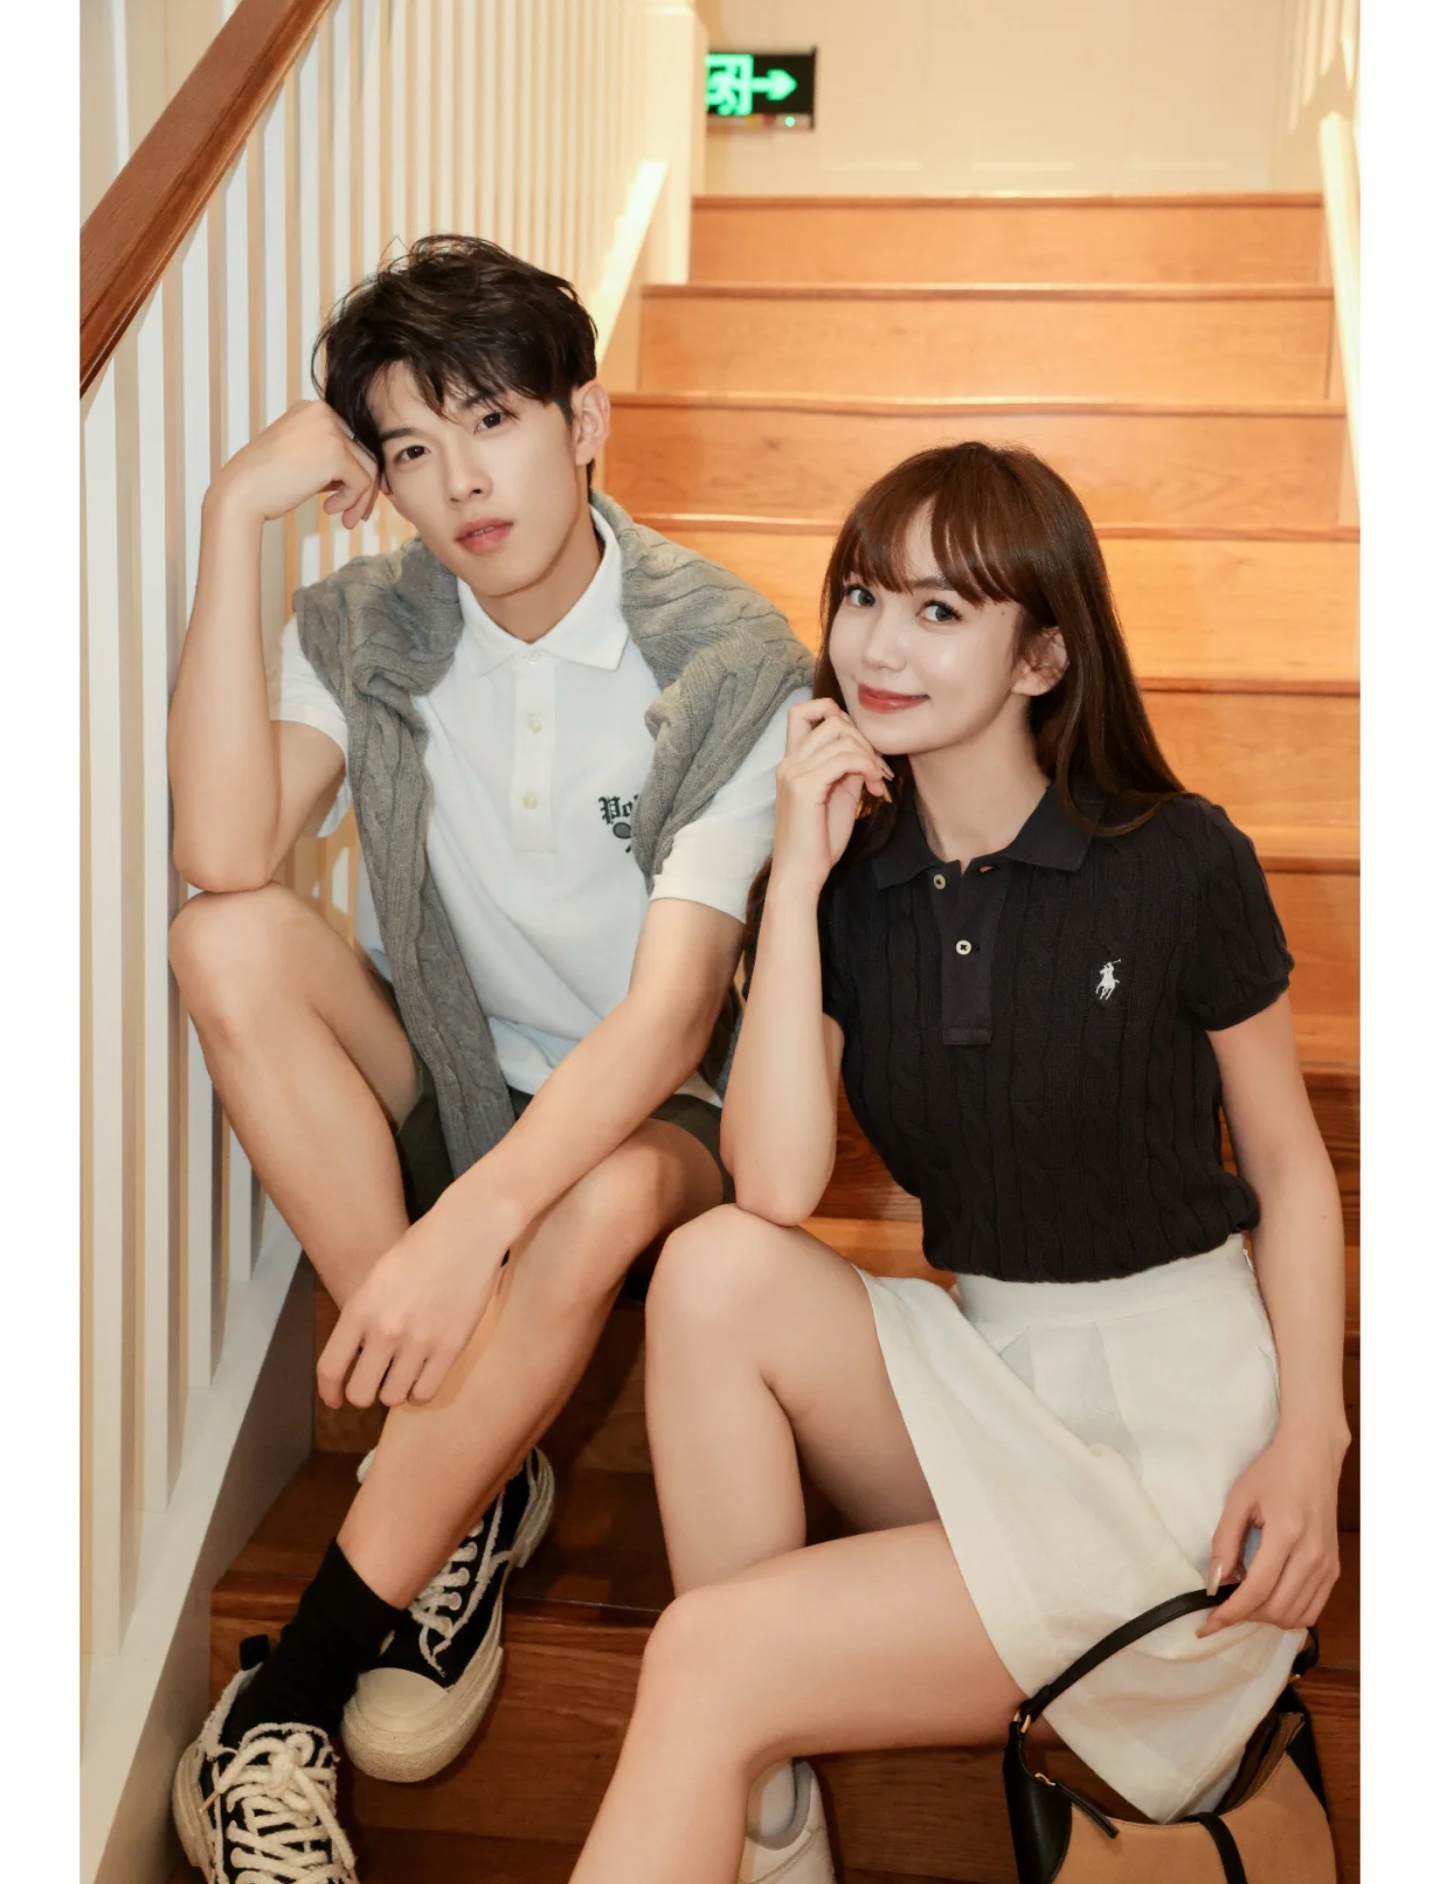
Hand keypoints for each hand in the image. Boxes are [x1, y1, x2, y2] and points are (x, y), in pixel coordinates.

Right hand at [210, 399, 380, 531]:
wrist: (241, 492)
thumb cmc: (267, 481)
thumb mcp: (302, 458)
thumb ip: (330, 458)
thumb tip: (369, 477)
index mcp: (313, 410)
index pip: (353, 440)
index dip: (356, 472)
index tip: (348, 498)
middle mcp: (323, 412)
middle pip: (365, 453)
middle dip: (364, 489)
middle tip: (353, 515)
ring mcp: (330, 430)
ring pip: (369, 469)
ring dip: (360, 499)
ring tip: (345, 518)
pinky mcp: (335, 452)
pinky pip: (362, 482)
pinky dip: (353, 501)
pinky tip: (331, 510)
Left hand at [316, 1203, 514, 1409]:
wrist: (467, 1232)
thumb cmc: (422, 1247)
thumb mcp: (378, 1278)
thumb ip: (364, 1316)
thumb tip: (359, 1354)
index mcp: (360, 1309)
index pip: (331, 1368)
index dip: (329, 1392)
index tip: (335, 1400)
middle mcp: (385, 1330)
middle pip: (361, 1393)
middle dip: (364, 1393)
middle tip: (376, 1382)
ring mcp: (419, 1342)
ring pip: (393, 1398)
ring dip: (394, 1391)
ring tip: (403, 1375)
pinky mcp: (450, 1348)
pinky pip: (425, 1392)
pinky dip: (419, 1392)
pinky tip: (422, 1377)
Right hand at [771, 699, 891, 894]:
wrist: (800, 874)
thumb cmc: (818, 842)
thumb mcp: (838, 795)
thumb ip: (847, 769)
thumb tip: (866, 752)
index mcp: (791, 762)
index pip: (802, 711)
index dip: (835, 715)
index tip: (858, 746)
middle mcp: (788, 762)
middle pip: (831, 718)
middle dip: (863, 739)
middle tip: (877, 769)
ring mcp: (794, 772)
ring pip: (841, 736)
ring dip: (869, 755)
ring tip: (877, 781)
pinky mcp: (804, 787)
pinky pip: (845, 759)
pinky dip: (867, 767)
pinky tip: (875, 787)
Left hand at [1197, 1425, 1346, 1636]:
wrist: (1313, 1458)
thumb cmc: (1272, 1473)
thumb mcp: (1239, 1500)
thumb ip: (1225, 1542)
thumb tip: (1216, 1581)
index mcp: (1287, 1534)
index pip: (1258, 1590)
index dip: (1231, 1613)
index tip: (1207, 1625)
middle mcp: (1313, 1555)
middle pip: (1278, 1609)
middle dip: (1246, 1616)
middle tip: (1223, 1607)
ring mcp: (1328, 1564)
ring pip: (1297, 1616)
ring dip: (1267, 1618)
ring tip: (1245, 1602)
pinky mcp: (1334, 1569)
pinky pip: (1314, 1609)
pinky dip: (1289, 1614)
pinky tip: (1270, 1600)